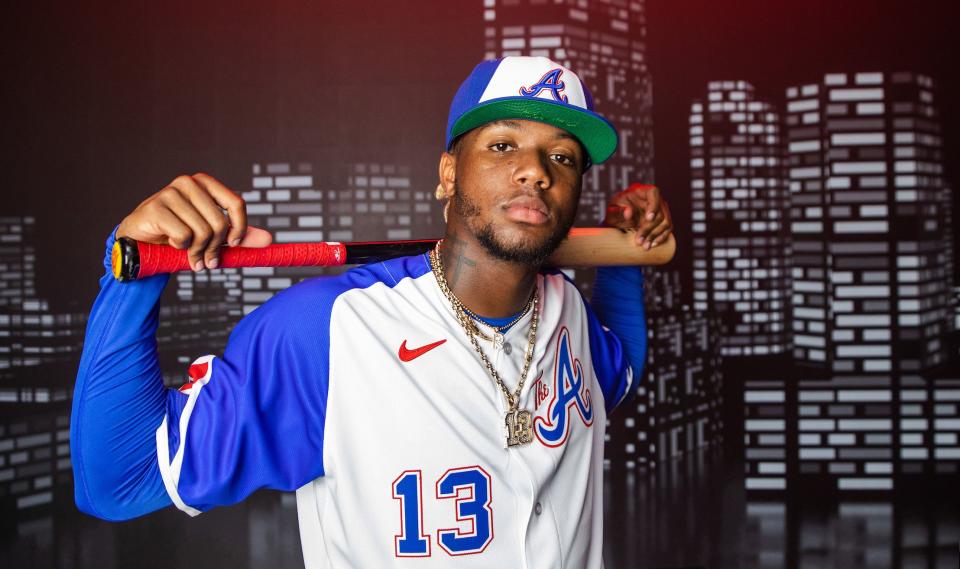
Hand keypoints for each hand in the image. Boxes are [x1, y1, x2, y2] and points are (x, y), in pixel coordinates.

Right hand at [116, 173, 271, 271]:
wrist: (141, 242)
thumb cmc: (179, 236)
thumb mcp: (213, 235)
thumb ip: (239, 236)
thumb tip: (269, 240)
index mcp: (206, 184)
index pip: (237, 204)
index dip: (239, 229)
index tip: (232, 244)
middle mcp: (188, 183)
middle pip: (220, 223)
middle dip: (215, 248)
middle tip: (207, 261)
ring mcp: (170, 193)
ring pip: (202, 231)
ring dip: (198, 252)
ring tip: (191, 256)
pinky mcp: (155, 207)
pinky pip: (183, 235)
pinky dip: (181, 247)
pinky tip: (171, 244)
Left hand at [602, 183, 672, 249]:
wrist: (619, 218)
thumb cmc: (616, 210)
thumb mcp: (612, 209)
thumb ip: (618, 210)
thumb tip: (628, 213)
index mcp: (643, 191)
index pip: (654, 193)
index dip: (654, 206)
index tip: (649, 219)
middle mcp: (655, 199)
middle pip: (659, 213)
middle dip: (649, 229)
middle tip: (638, 241)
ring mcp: (661, 210)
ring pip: (666, 222)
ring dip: (655, 235)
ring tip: (645, 246)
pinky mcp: (663, 221)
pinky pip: (667, 229)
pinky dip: (661, 238)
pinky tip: (652, 244)